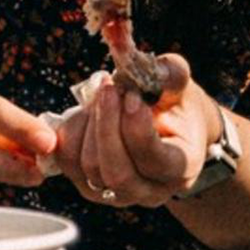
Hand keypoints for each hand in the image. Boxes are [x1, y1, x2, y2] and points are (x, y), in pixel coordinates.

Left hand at [63, 54, 214, 208]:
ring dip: (90, 124)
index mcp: (181, 170)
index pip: (154, 160)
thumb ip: (168, 71)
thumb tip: (132, 54)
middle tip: (108, 89)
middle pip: (117, 173)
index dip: (136, 126)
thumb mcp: (180, 85)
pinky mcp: (89, 186)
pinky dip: (72, 131)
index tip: (131, 95)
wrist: (166, 129)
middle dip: (107, 126)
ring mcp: (117, 194)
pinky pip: (67, 162)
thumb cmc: (175, 105)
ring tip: (102, 95)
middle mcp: (150, 191)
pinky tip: (88, 110)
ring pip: (89, 168)